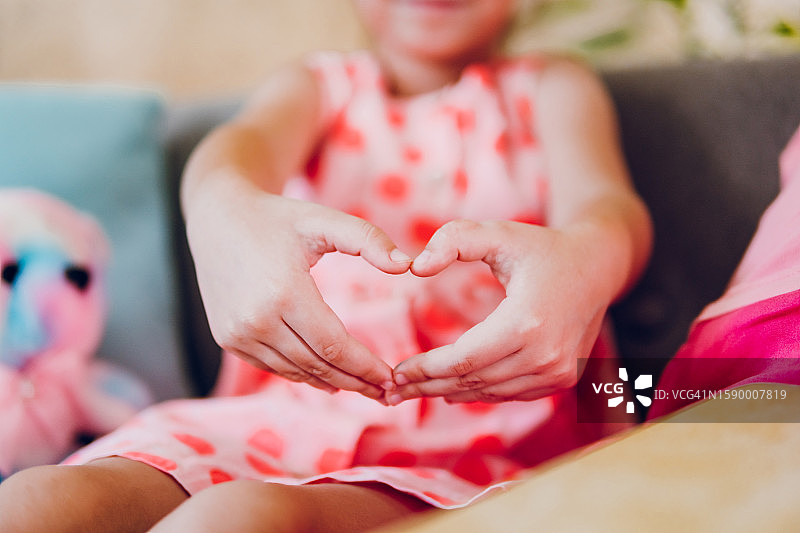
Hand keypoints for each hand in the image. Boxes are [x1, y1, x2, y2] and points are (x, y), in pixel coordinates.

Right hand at [186, 181, 411, 400]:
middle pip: (317, 366)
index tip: (392, 378)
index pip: (334, 346)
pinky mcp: (228, 339)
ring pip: (295, 372)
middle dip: (357, 382)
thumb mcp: (324, 220)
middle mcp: (256, 320)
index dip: (366, 367)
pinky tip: (327, 377)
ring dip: (332, 383)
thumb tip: (407, 266)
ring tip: (364, 388)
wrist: (218, 217)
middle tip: (387, 393)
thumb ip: (369, 240)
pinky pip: (273, 367)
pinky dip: (303, 375)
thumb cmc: (279, 218)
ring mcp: (237, 334)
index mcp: (283, 293)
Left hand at [388, 219, 610, 403]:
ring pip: (489, 393)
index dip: (426, 369)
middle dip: (428, 386)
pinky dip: (478, 392)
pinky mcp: (561, 380)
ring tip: (414, 391)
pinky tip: (450, 388)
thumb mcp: (497, 232)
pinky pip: (509, 394)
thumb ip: (453, 241)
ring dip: (449, 393)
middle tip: (393, 390)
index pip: (463, 359)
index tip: (396, 371)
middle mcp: (546, 356)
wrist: (597, 267)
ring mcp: (557, 372)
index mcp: (527, 322)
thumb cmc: (541, 248)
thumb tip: (415, 267)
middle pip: (473, 381)